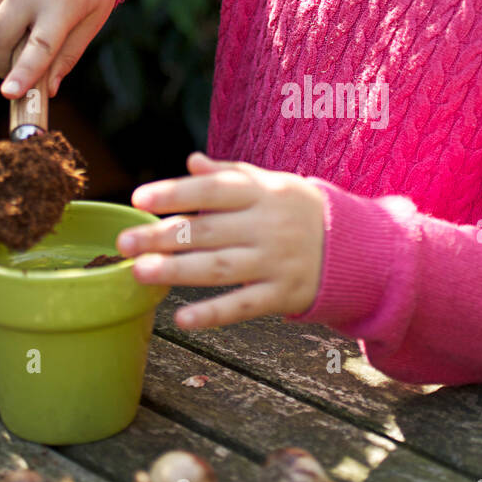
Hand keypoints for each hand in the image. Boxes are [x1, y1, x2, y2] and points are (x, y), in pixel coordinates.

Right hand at [0, 0, 119, 97]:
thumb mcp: (94, 17)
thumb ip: (69, 54)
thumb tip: (49, 90)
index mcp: (63, 3)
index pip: (39, 47)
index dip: (23, 73)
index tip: (8, 93)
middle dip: (1, 64)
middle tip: (11, 75)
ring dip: (1, 37)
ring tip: (26, 26)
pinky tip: (21, 1)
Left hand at [117, 152, 325, 330]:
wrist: (358, 248)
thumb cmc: (301, 212)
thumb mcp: (273, 185)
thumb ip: (231, 175)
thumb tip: (190, 162)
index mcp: (264, 193)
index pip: (213, 190)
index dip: (176, 193)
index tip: (139, 199)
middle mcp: (269, 226)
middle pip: (209, 231)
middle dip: (163, 237)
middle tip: (123, 243)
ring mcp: (277, 262)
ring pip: (221, 268)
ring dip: (178, 271)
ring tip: (140, 273)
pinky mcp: (284, 296)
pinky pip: (244, 306)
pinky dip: (214, 313)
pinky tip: (182, 319)